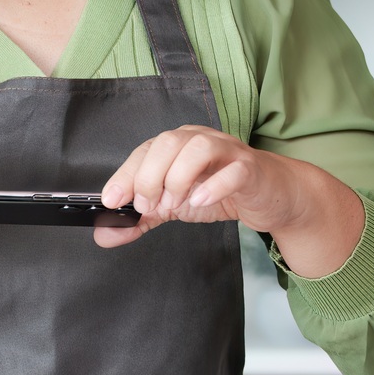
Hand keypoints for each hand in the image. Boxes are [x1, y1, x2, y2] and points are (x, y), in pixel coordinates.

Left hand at [97, 125, 364, 276]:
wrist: (269, 196)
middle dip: (150, 178)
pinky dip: (214, 185)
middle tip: (151, 208)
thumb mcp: (172, 205)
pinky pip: (233, 170)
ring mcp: (227, 151)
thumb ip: (139, 219)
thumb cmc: (219, 191)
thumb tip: (104, 234)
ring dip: (178, 179)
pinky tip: (200, 201)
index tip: (113, 201)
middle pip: (166, 143)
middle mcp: (199, 140)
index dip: (125, 175)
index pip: (144, 151)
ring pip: (197, 148)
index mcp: (177, 145)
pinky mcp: (251, 169)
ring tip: (175, 206)